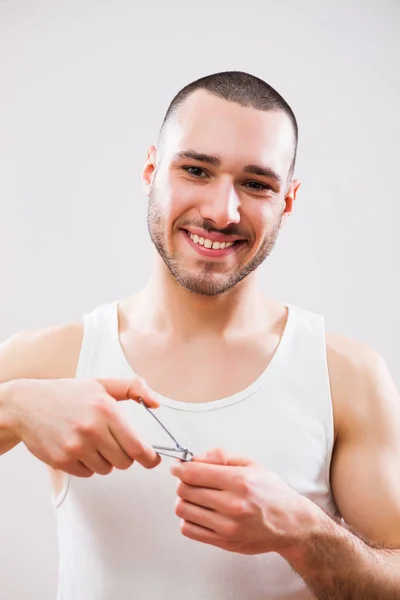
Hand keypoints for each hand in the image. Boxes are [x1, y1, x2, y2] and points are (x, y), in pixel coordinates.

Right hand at [3, 377, 160, 475]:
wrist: (27, 404)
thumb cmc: (68, 394)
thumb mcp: (102, 384)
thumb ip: (133, 388)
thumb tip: (156, 402)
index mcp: (106, 409)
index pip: (136, 446)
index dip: (149, 458)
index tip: (152, 460)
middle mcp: (91, 429)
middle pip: (124, 461)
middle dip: (124, 455)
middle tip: (114, 443)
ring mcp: (75, 446)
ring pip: (106, 469)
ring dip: (105, 460)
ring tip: (92, 442)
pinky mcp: (62, 459)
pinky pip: (87, 473)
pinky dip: (87, 465)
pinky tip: (79, 448)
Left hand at [171, 448, 316, 554]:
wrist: (290, 523)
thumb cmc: (272, 492)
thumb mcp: (251, 464)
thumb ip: (222, 456)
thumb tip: (195, 457)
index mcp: (239, 481)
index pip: (194, 474)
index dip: (180, 467)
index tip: (178, 466)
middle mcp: (232, 505)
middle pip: (185, 490)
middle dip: (183, 481)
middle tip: (190, 480)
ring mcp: (227, 526)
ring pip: (183, 510)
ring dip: (184, 500)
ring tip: (196, 496)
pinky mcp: (224, 542)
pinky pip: (189, 530)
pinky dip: (188, 518)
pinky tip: (200, 512)